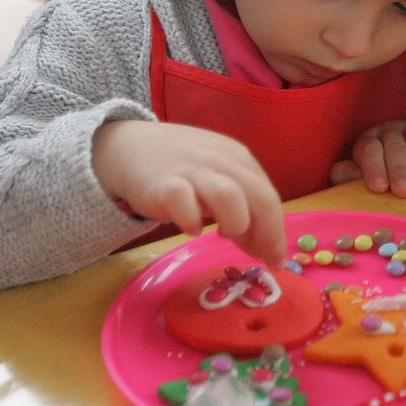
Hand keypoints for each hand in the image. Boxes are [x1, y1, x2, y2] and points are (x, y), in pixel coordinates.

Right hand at [91, 120, 284, 263]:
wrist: (129, 146)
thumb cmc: (179, 168)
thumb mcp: (216, 178)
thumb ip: (239, 204)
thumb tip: (260, 246)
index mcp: (238, 159)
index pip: (269, 197)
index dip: (276, 232)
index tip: (276, 259)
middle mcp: (221, 161)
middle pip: (261, 198)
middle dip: (268, 235)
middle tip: (261, 259)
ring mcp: (193, 170)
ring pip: (230, 195)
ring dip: (235, 223)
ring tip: (222, 234)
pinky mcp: (163, 184)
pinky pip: (183, 202)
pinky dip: (191, 221)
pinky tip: (190, 229)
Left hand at [331, 120, 405, 196]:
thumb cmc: (380, 181)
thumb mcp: (357, 181)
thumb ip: (347, 178)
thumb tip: (352, 174)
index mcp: (368, 142)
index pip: (369, 149)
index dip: (373, 167)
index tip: (379, 187)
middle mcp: (390, 131)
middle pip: (395, 144)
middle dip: (399, 169)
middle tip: (404, 191)